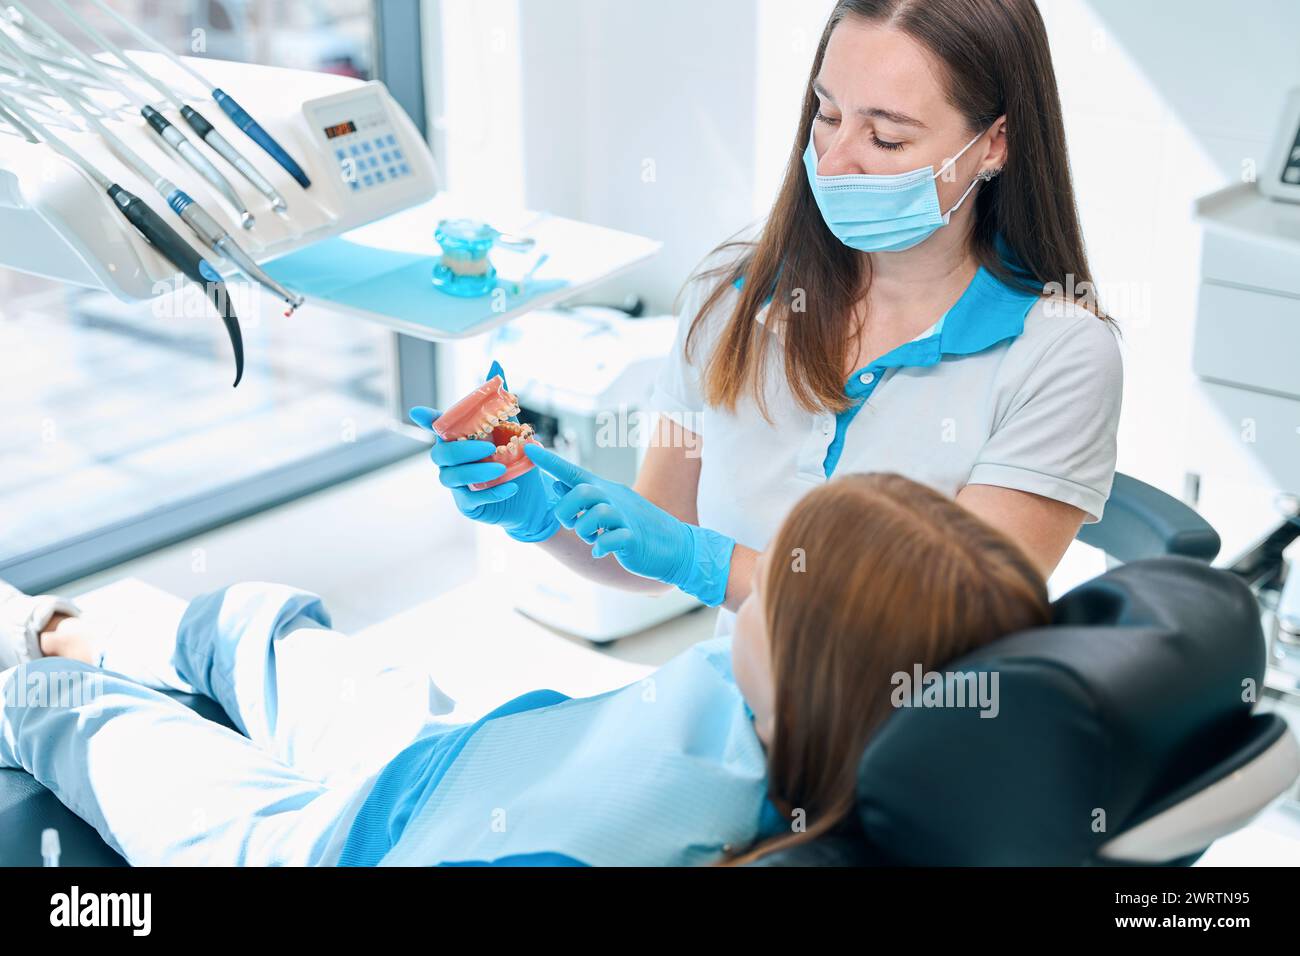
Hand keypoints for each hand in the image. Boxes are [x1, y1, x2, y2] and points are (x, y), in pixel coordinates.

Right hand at [409, 361, 558, 542]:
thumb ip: (501, 401)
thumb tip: (496, 365)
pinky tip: (509, 486)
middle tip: (488, 447)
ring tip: (501, 468)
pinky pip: (470, 498)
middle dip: (462, 450)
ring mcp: (456, 483)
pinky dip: (490, 492)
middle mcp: (452, 460)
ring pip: (450, 477)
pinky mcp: (466, 503)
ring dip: (476, 470)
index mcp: (459, 438)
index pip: (437, 427)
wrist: (533, 496)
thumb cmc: (516, 459)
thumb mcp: (513, 428)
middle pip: (440, 454)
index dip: (426, 420)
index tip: (418, 412)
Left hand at [524, 445, 734, 605]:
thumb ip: (583, 496)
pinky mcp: (632, 539)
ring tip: (593, 538)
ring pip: (594, 516)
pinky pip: (609, 540)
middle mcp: (614, 499)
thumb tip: (555, 484)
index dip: (550, 461)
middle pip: (582, 493)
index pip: (573, 471)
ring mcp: (625, 518)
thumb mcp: (609, 506)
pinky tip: (601, 551)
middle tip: (572, 524)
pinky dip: (600, 547)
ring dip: (584, 532)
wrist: (676, 546)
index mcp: (605, 490)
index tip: (528, 448)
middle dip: (567, 511)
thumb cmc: (637, 525)